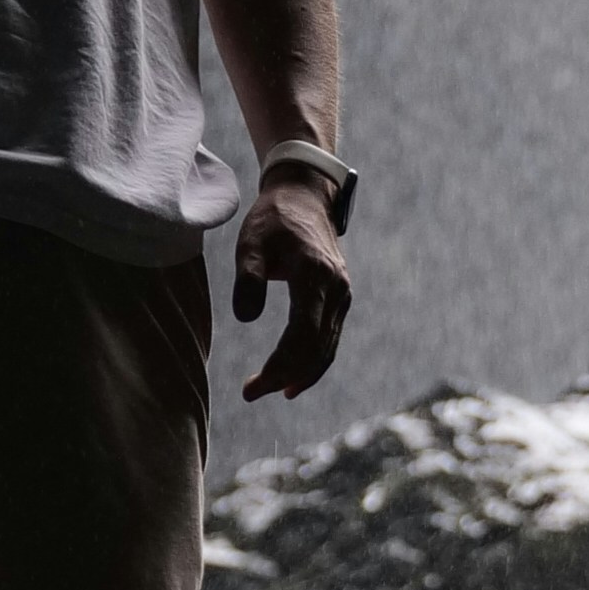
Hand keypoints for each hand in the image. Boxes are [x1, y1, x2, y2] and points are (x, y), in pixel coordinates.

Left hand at [230, 174, 351, 401]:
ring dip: (300, 374)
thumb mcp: (251, 242)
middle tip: (252, 392)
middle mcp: (336, 289)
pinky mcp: (340, 299)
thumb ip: (248, 278)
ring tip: (269, 390)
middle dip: (285, 376)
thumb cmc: (273, 220)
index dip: (279, 366)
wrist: (304, 197)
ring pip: (326, 349)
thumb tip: (246, 318)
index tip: (252, 386)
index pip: (302, 335)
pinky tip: (293, 380)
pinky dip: (313, 363)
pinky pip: (329, 339)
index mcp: (315, 275)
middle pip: (315, 349)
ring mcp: (342, 295)